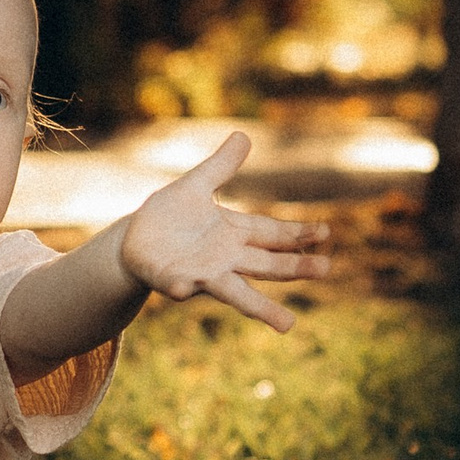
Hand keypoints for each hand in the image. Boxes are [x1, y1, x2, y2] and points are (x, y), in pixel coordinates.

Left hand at [118, 133, 320, 332]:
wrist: (134, 242)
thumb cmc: (170, 216)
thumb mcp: (195, 185)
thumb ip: (220, 166)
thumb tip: (243, 135)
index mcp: (232, 233)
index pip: (270, 233)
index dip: (296, 233)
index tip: (325, 232)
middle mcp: (224, 258)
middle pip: (264, 264)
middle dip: (294, 267)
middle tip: (326, 269)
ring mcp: (201, 274)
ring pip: (236, 292)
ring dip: (261, 308)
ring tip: (288, 324)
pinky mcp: (172, 281)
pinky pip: (179, 286)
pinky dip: (182, 288)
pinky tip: (185, 288)